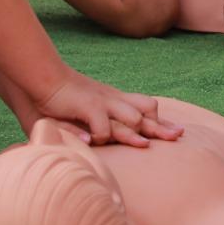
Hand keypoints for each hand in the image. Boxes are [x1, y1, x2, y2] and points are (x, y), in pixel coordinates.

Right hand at [34, 72, 183, 147]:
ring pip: (130, 119)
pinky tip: (95, 143)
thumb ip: (101, 121)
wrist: (46, 78)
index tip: (176, 132)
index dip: (161, 122)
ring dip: (134, 135)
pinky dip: (101, 136)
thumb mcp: (90, 107)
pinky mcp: (89, 107)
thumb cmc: (66, 98)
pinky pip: (102, 126)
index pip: (147, 108)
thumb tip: (108, 136)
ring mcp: (103, 103)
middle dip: (160, 128)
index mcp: (116, 100)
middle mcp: (114, 100)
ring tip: (143, 146)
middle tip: (176, 137)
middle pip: (146, 113)